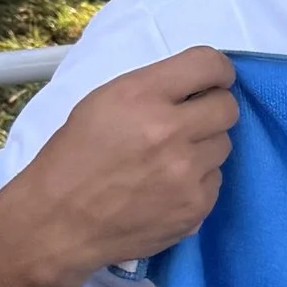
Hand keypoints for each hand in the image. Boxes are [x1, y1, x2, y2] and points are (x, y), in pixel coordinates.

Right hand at [1, 49, 239, 280]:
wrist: (58, 221)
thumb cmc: (74, 157)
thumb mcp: (102, 103)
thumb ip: (152, 89)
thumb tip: (197, 88)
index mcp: (141, 95)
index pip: (209, 65)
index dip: (217, 71)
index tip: (214, 80)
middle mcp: (169, 131)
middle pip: (228, 108)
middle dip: (213, 109)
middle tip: (191, 120)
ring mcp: (186, 173)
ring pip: (223, 145)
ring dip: (203, 147)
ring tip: (168, 159)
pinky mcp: (195, 207)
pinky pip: (215, 181)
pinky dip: (197, 181)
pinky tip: (165, 188)